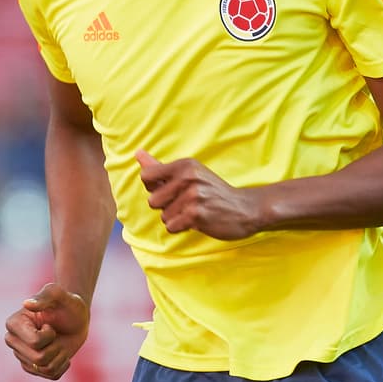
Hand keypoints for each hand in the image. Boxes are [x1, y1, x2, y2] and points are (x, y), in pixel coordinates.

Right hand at [3, 282, 89, 380]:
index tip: (49, 324)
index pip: (34, 342)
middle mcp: (13, 341)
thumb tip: (27, 304)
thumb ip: (46, 296)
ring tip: (58, 342)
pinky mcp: (33, 368)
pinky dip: (63, 365)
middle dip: (55, 347)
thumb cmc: (67, 304)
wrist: (76, 318)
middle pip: (38, 358)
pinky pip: (51, 375)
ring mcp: (22, 356)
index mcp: (13, 324)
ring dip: (60, 355)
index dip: (49, 335)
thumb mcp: (60, 296)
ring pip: (45, 369)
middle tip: (56, 334)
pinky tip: (62, 353)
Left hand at [136, 150, 261, 239]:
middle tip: (187, 203)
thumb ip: (161, 167)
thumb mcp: (190, 173)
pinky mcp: (196, 214)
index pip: (147, 176)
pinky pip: (171, 227)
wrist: (245, 208)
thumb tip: (137, 154)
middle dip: (166, 206)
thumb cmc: (213, 191)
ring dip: (176, 218)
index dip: (154, 187)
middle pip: (153, 200)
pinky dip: (181, 227)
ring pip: (163, 216)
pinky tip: (197, 220)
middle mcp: (188, 177)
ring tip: (194, 211)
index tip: (171, 189)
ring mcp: (192, 196)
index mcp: (184, 165)